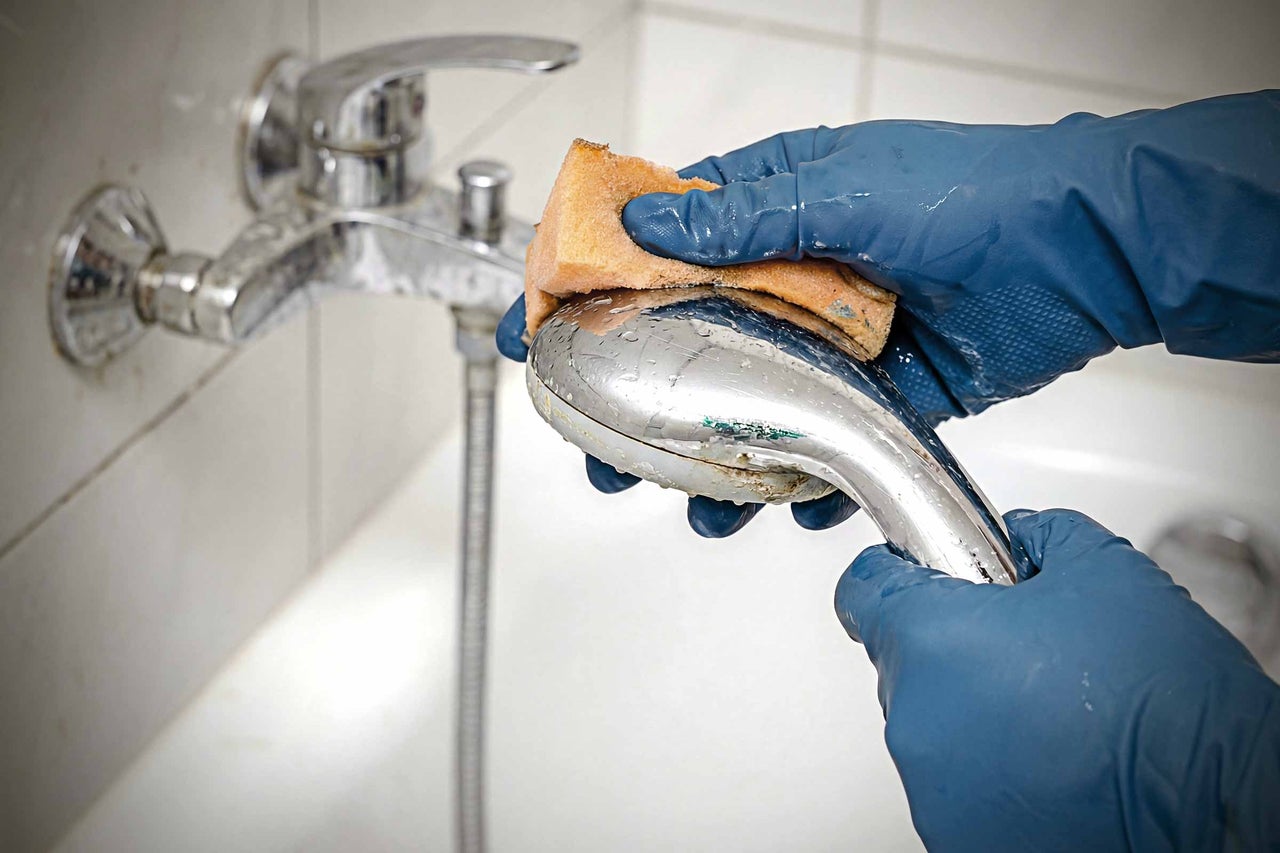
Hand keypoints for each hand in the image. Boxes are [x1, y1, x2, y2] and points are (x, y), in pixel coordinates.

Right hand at [504, 93, 1279, 536]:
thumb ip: (746, 217)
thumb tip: (645, 221)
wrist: (1083, 252)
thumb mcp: (846, 189)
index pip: (653, 250)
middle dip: (636, 404)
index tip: (536, 330)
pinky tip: (801, 507)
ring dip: (714, 462)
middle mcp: (788, 281)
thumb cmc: (972, 193)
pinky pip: (822, 446)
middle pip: (685, 347)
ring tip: (693, 508)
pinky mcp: (875, 394)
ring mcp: (829, 344)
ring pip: (746, 409)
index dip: (589, 289)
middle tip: (600, 454)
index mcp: (768, 214)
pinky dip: (810, 484)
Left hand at [836, 508, 1279, 850]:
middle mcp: (915, 717)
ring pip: (937, 721)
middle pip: (909, 657)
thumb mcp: (1108, 576)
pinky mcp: (956, 834)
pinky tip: (1059, 758)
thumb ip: (1042, 539)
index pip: (865, 588)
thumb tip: (1017, 540)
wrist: (1216, 820)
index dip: (899, 570)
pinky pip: (961, 778)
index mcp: (931, 640)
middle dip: (960, 644)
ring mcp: (932, 785)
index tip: (924, 570)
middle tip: (1031, 647)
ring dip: (980, 708)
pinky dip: (997, 763)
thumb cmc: (1165, 710)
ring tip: (1059, 712)